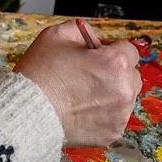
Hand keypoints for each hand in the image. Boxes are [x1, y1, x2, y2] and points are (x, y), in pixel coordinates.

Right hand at [14, 19, 141, 145]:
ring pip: (125, 97)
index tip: (96, 54)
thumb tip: (93, 37)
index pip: (129, 50)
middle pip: (132, 75)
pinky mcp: (113, 132)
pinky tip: (81, 107)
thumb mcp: (55, 35)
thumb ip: (81, 30)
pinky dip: (103, 112)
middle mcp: (125, 89)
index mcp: (115, 63)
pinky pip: (115, 116)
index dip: (111, 49)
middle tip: (88, 73)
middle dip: (116, 71)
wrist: (29, 108)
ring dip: (111, 92)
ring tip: (82, 92)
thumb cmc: (41, 71)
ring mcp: (121, 114)